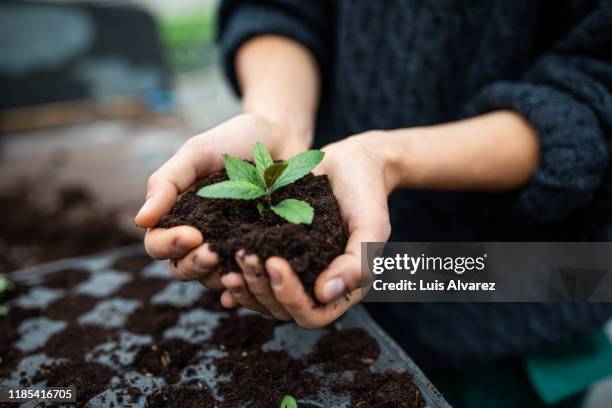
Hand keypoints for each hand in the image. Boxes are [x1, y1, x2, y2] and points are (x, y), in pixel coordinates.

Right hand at [134, 113, 310, 289]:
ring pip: (214, 278)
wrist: (279, 136)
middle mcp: (201, 237)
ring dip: (221, 278)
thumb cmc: (232, 141)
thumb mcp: (196, 154)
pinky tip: (253, 280)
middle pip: (183, 268)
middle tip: (213, 253)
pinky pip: (249, 276)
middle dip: (194, 265)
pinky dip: (248, 283)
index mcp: (178, 216)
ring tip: (238, 264)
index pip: (158, 244)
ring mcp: (231, 246)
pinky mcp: (260, 250)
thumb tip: (140, 221)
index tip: (192, 235)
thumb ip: (167, 183)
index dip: (169, 245)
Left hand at [220, 132, 394, 327]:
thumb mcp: (371, 225)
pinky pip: (253, 274)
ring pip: (262, 296)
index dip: (289, 298)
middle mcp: (314, 287)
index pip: (311, 315)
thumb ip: (357, 262)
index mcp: (341, 289)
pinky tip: (219, 259)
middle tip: (245, 258)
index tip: (274, 263)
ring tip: (226, 262)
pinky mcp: (276, 253)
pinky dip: (236, 271)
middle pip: (280, 310)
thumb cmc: (367, 193)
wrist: (351, 163)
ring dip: (244, 284)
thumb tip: (324, 294)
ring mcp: (294, 272)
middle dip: (260, 288)